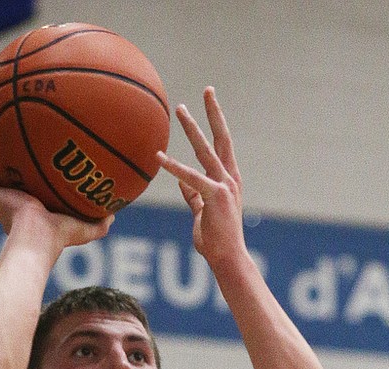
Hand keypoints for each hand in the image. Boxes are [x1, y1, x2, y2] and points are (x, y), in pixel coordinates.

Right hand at [0, 140, 111, 248]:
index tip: (39, 158)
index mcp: (34, 210)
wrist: (36, 239)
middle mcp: (16, 202)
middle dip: (11, 161)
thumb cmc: (59, 236)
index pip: (35, 188)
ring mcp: (2, 198)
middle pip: (12, 176)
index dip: (36, 175)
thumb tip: (115, 213)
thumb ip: (100, 222)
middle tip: (12, 140)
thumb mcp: (85, 228)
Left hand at [157, 89, 245, 271]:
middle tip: (207, 89)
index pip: (222, 145)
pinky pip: (191, 178)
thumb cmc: (216, 240)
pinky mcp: (215, 197)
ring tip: (180, 110)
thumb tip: (181, 182)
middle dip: (214, 112)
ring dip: (193, 128)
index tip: (210, 101)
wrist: (227, 259)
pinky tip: (159, 157)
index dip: (216, 122)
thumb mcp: (202, 213)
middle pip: (221, 138)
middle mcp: (230, 178)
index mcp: (228, 180)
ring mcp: (224, 186)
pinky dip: (174, 167)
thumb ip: (192, 196)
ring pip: (206, 150)